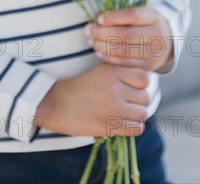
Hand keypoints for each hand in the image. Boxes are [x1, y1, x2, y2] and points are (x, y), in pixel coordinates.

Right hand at [34, 64, 149, 136]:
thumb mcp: (98, 72)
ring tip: (125, 115)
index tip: (132, 88)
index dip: (141, 84)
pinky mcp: (109, 125)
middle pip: (145, 96)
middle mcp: (115, 88)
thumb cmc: (77, 87)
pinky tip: (124, 125)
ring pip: (143, 113)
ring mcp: (113, 107)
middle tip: (127, 104)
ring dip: (136, 116)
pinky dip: (133, 128)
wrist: (54, 104)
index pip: (144, 77)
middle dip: (138, 101)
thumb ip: (118, 74)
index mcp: (112, 71)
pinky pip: (137, 129)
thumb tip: (142, 81)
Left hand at [84, 7, 173, 71]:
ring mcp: (154, 54)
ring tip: (91, 41)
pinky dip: (108, 57)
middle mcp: (157, 36)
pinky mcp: (147, 67)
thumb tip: (98, 18)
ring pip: (123, 51)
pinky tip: (99, 51)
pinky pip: (124, 63)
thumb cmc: (144, 25)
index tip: (98, 18)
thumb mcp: (138, 15)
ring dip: (103, 46)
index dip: (114, 17)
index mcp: (154, 18)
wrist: (164, 44)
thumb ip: (120, 15)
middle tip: (88, 30)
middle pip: (126, 35)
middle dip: (103, 33)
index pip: (133, 16)